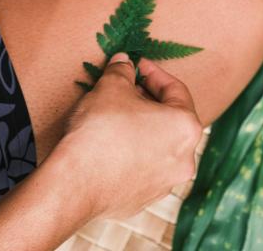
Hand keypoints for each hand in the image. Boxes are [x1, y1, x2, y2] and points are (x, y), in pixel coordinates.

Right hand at [52, 54, 204, 221]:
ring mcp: (165, 183)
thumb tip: (124, 63)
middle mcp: (184, 159)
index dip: (153, 73)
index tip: (137, 66)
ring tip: (117, 114)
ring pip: (159, 145)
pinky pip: (143, 167)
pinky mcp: (144, 199)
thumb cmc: (101, 131)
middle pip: (170, 119)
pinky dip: (133, 152)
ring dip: (142, 127)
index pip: (176, 89)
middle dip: (148, 100)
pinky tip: (111, 143)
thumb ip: (123, 70)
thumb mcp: (112, 86)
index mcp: (186, 128)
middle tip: (126, 88)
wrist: (76, 183)